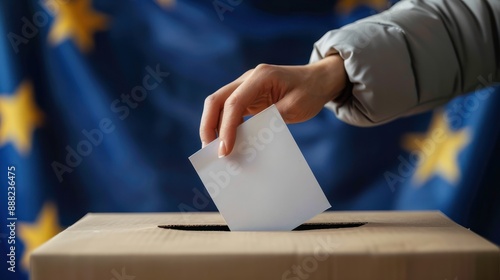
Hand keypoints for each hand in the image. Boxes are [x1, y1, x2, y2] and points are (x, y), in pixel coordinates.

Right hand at [200, 55, 346, 156]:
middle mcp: (247, 79)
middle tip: (208, 150)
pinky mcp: (246, 97)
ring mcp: (245, 87)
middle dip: (208, 126)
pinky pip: (229, 112)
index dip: (226, 127)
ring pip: (218, 106)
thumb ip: (272, 119)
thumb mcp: (296, 106)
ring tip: (216, 151)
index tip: (224, 150)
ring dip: (214, 128)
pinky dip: (225, 128)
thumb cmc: (310, 91)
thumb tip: (248, 140)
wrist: (318, 80)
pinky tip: (228, 144)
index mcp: (261, 77)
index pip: (234, 102)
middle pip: (216, 100)